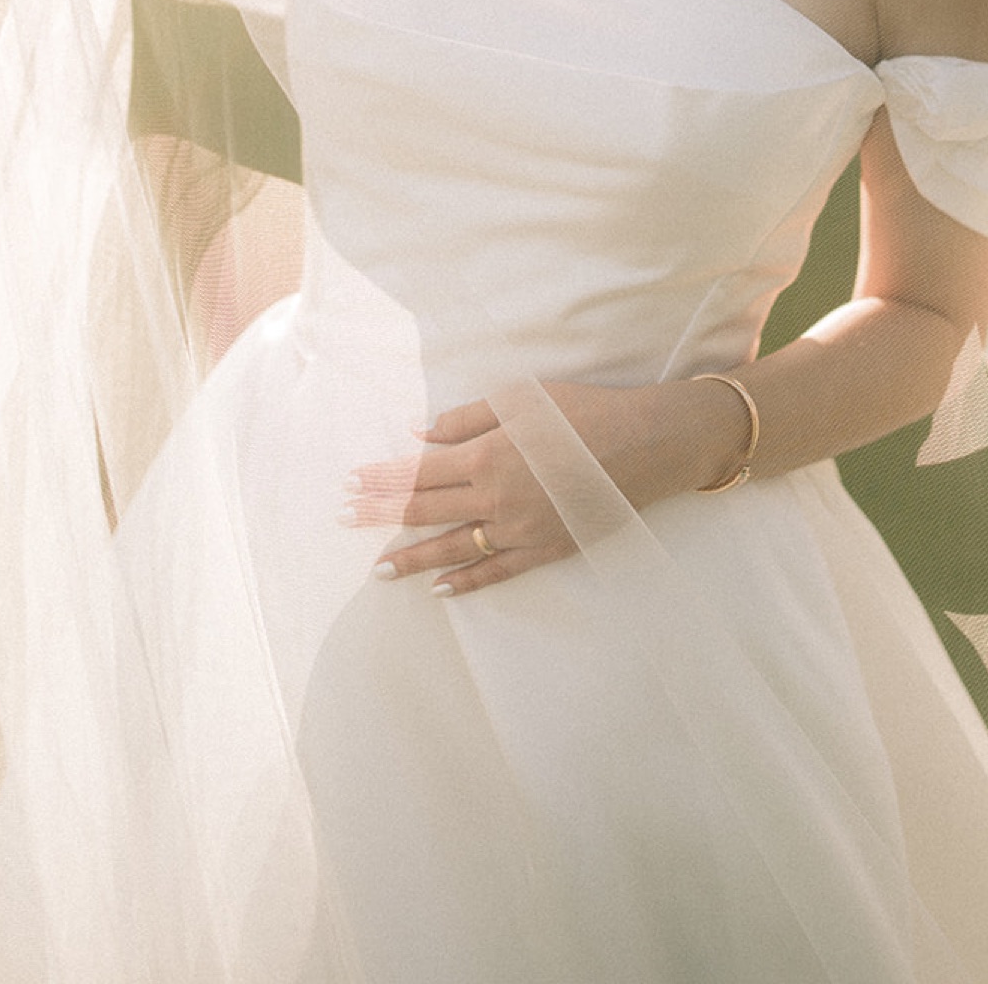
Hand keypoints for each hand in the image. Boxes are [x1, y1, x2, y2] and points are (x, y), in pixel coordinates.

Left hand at [344, 375, 750, 597]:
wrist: (644, 444)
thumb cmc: (581, 412)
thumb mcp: (521, 399)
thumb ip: (466, 419)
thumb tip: (419, 436)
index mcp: (485, 455)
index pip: (418, 472)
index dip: (380, 479)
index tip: (349, 483)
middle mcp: (495, 498)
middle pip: (424, 510)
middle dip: (379, 515)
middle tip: (343, 521)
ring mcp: (519, 529)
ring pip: (453, 548)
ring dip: (412, 558)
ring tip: (378, 570)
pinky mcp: (544, 548)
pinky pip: (497, 571)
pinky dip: (466, 581)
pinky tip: (440, 589)